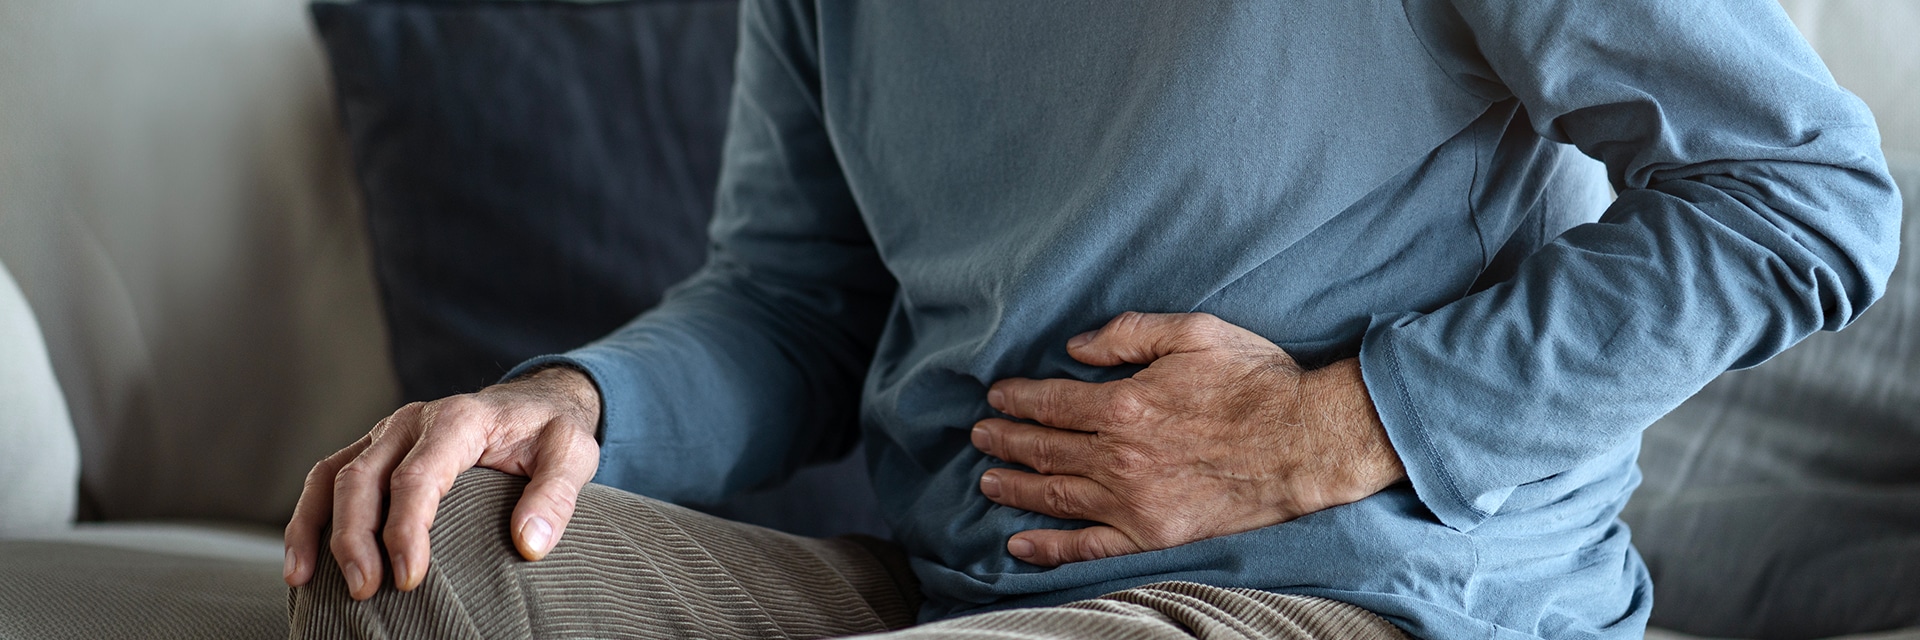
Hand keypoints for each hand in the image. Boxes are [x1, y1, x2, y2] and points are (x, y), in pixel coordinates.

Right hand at [283, 366, 601, 599]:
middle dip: (355, 537)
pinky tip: (303, 563)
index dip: (406, 529)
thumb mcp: (572, 455)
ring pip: (332, 476)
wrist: (534, 403)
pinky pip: (327, 479)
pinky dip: (308, 517)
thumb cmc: (551, 433)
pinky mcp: (375, 449)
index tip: (409, 578)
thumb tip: (529, 544)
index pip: (418, 477)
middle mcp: (411, 422)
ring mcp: (386, 434)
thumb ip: (556, 496)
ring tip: (306, 581)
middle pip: (363, 478)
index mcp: (458, 420)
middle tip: (366, 590)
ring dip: (315, 528)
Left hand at [972, 312, 1405, 566]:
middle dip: (1004, 441)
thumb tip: (1076, 348)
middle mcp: (1119, 456)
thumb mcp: (1193, 332)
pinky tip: (1020, 545)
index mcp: (1124, 404)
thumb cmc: (1255, 382)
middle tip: (980, 436)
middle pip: (1043, 449)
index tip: (997, 397)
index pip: (1050, 402)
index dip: (1016, 399)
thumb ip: (1128, 334)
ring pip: (1055, 496)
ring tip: (987, 481)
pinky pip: (1089, 546)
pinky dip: (1049, 548)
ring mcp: (1133, 501)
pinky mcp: (1153, 535)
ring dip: (1013, 488)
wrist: (1307, 442)